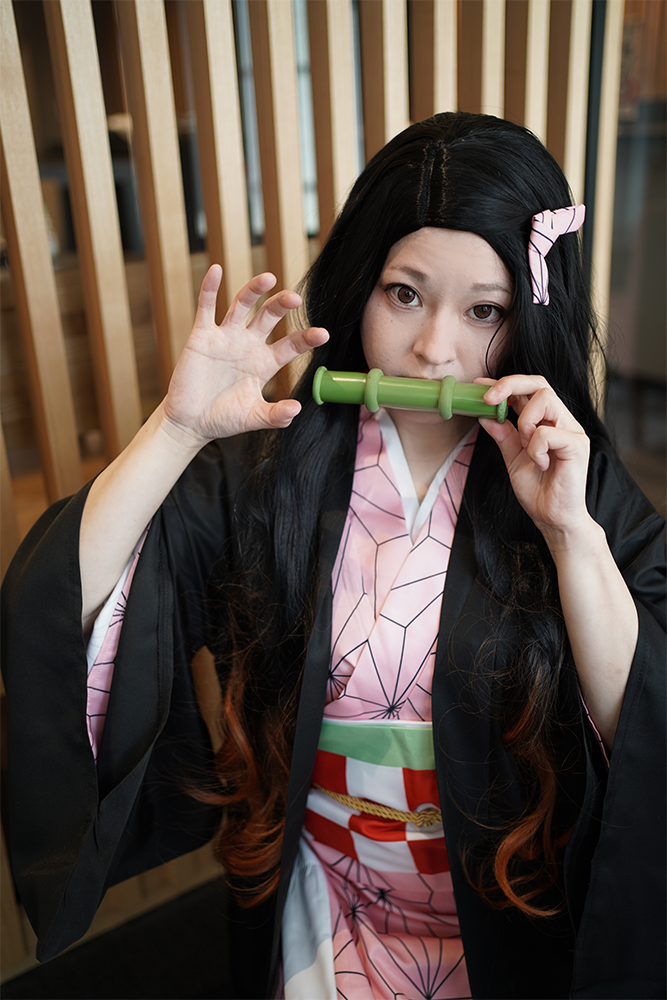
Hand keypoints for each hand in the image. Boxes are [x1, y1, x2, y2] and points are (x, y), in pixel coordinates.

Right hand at [162, 265, 328, 447]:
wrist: (190, 422)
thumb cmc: (223, 419)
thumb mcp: (252, 417)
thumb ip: (274, 415)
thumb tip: (296, 410)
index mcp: (265, 363)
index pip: (290, 345)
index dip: (306, 338)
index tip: (322, 334)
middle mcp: (248, 344)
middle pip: (269, 316)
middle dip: (282, 306)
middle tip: (296, 298)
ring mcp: (226, 337)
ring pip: (242, 305)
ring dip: (254, 290)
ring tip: (269, 279)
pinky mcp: (202, 335)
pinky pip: (206, 307)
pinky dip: (210, 288)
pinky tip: (216, 271)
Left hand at [477, 375, 591, 547]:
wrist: (553, 519)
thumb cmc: (538, 490)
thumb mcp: (513, 458)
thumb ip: (503, 436)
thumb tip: (484, 415)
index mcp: (547, 422)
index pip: (529, 389)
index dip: (504, 384)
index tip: (479, 387)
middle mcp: (562, 421)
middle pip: (540, 383)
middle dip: (509, 385)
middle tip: (487, 399)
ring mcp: (572, 431)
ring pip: (545, 399)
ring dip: (524, 421)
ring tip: (525, 446)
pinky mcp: (577, 445)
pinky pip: (548, 433)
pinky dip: (535, 448)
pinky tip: (541, 464)